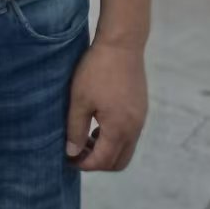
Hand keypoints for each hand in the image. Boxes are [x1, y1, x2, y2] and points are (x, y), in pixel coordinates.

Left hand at [66, 40, 147, 171]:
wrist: (122, 44)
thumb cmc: (97, 70)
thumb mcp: (80, 99)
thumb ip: (75, 129)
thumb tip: (72, 153)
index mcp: (119, 129)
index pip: (103, 161)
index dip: (84, 164)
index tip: (68, 159)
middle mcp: (134, 129)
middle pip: (119, 162)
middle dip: (98, 163)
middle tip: (78, 151)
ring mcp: (140, 119)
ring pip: (126, 149)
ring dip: (107, 150)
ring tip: (86, 137)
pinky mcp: (141, 109)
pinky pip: (129, 135)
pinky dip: (115, 138)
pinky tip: (98, 123)